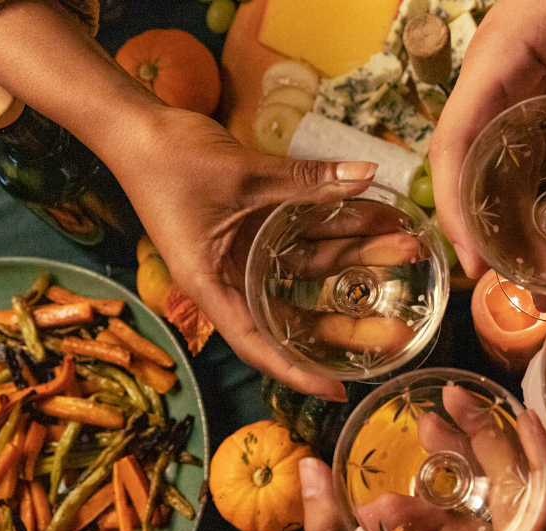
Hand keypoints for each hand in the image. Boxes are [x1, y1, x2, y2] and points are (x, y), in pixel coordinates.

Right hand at [104, 109, 379, 399]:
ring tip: (407, 249)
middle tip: (400, 330)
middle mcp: (234, 277)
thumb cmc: (170, 161)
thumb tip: (366, 173)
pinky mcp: (259, 225)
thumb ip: (307, 180)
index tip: (338, 390)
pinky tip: (379, 220)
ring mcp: (249, 252)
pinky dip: (340, 228)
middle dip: (350, 321)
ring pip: (312, 269)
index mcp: (214, 286)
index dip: (298, 372)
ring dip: (358, 258)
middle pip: (298, 314)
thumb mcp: (244, 175)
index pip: (260, 344)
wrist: (138, 124)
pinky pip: (307, 235)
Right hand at [301, 410, 545, 530]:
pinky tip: (390, 507)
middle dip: (484, 447)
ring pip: (485, 517)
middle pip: (514, 499)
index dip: (543, 458)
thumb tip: (308, 468)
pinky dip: (436, 517)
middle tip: (446, 407)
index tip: (524, 413)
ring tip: (417, 441)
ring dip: (453, 480)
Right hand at [429, 0, 545, 277]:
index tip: (478, 263)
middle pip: (471, 176)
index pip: (454, 147)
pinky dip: (538, 205)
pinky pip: (526, 162)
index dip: (458, 210)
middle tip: (534, 293)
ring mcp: (509, 98)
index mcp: (494, 70)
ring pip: (497, 176)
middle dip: (494, 239)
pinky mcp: (534, 103)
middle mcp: (490, 90)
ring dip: (517, 230)